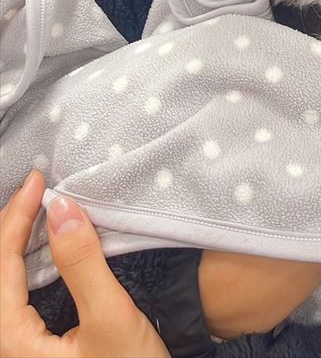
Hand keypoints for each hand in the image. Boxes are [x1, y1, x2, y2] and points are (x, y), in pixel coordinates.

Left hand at [0, 170, 168, 357]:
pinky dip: (25, 268)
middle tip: (35, 188)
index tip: (38, 179)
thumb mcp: (111, 318)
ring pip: (4, 288)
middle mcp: (8, 349)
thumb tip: (60, 208)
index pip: (1, 264)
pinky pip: (16, 302)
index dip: (16, 215)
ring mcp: (21, 353)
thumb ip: (82, 262)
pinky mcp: (37, 355)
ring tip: (34, 211)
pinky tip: (42, 252)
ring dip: (15, 246)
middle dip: (10, 226)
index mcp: (11, 344)